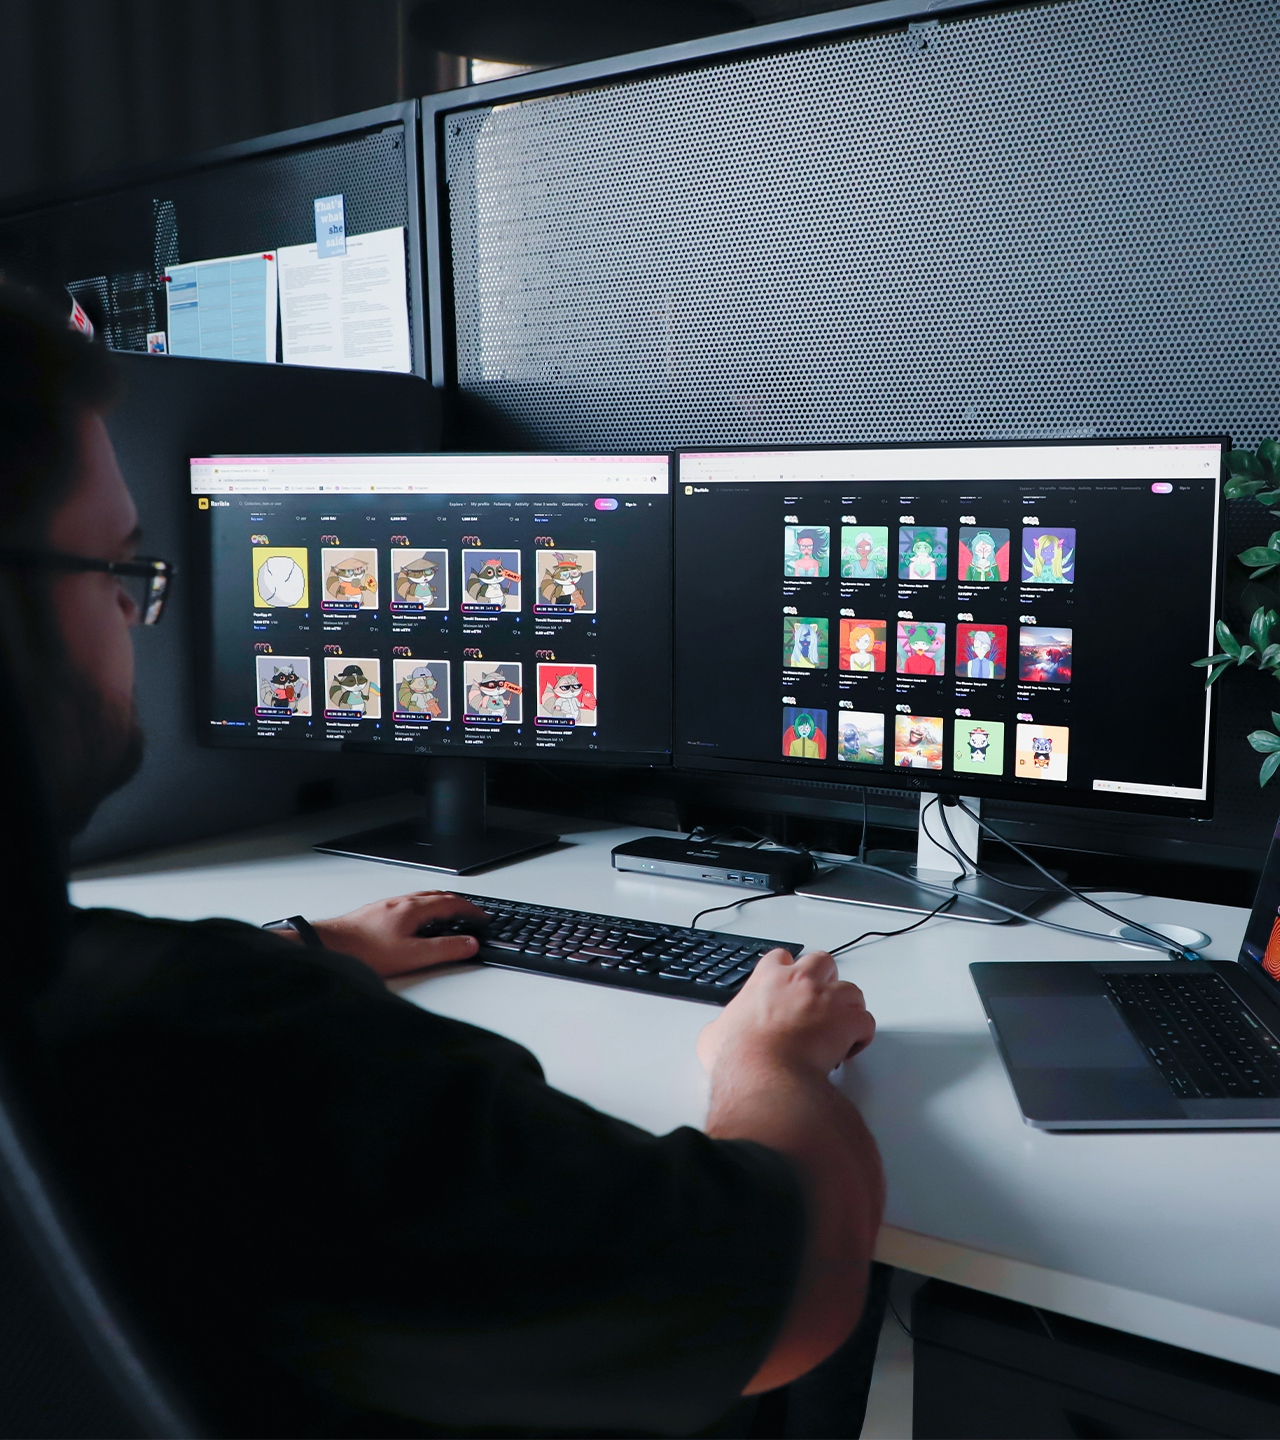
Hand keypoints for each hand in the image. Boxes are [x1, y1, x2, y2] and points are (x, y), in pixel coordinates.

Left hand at [306, 891, 488, 977]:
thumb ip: (444, 949)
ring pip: (420, 899)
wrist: (328, 946)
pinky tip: (415, 922)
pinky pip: (406, 905)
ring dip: (439, 904)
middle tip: (470, 912)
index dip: (471, 909)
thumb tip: (469, 943)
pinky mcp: (375, 914)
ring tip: (448, 914)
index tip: (482, 916)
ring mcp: (386, 906)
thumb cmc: (364, 951)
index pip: (451, 902)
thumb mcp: (411, 955)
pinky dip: (422, 909)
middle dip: (458, 903)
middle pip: (436, 895)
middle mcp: (400, 903)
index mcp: (413, 909)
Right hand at [697, 948, 874, 1079]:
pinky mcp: (848, 1021)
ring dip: (847, 1007)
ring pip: (851, 990)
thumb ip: (722, 1026)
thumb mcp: (713, 1036)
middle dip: (825, 978)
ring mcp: (828, 999)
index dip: (788, 972)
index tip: (789, 986)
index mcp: (767, 979)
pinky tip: (850, 1048)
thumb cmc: (740, 1056)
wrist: (764, 1074)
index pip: (781, 958)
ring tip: (839, 1028)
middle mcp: (801, 981)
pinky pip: (865, 1022)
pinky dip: (861, 1035)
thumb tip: (718, 1037)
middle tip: (821, 1001)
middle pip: (823, 961)